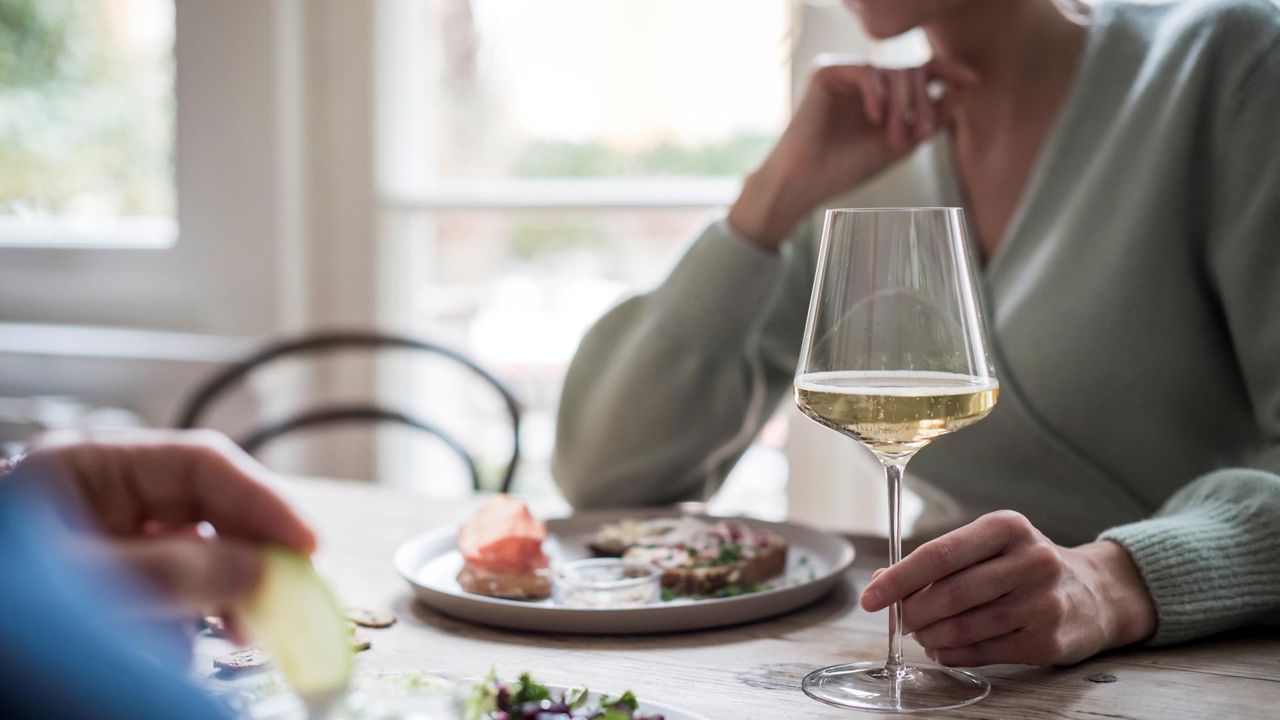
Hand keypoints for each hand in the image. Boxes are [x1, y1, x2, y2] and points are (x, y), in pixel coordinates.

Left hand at [12, 430, 314, 619]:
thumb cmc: (6, 607)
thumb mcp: (90, 586)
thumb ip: (176, 575)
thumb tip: (258, 569)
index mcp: (86, 468)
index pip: (202, 464)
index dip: (264, 501)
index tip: (308, 545)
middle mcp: (99, 494)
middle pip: (206, 502)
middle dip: (252, 546)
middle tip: (293, 589)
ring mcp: (103, 535)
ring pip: (195, 545)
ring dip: (228, 585)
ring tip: (249, 626)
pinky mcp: (106, 578)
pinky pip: (171, 582)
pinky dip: (195, 611)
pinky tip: (205, 634)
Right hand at [727, 57, 976, 248]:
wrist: (808, 182)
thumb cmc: (848, 167)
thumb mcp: (902, 144)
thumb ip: (931, 119)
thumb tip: (961, 90)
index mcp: (883, 94)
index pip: (920, 73)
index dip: (947, 71)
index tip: (971, 80)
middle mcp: (866, 79)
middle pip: (910, 71)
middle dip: (921, 102)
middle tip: (918, 134)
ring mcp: (846, 73)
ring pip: (891, 71)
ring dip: (901, 105)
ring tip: (894, 137)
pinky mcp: (826, 72)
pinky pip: (865, 71)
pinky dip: (876, 94)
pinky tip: (874, 118)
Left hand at [861, 510, 1156, 665]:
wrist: (1095, 593)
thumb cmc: (1024, 566)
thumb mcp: (989, 546)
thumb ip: (938, 561)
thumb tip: (880, 583)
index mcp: (1007, 527)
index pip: (939, 554)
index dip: (898, 579)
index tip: (870, 597)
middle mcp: (1031, 560)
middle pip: (949, 594)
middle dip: (913, 613)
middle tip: (901, 621)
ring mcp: (1043, 603)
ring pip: (965, 627)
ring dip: (931, 636)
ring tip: (923, 635)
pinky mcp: (1049, 641)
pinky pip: (984, 652)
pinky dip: (953, 654)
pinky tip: (944, 649)